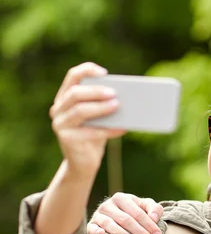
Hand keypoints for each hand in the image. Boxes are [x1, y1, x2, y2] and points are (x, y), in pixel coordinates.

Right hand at [50, 62, 125, 177]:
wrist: (83, 162)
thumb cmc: (94, 134)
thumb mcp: (98, 117)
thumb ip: (104, 105)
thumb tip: (127, 96)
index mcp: (65, 97)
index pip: (72, 76)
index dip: (87, 70)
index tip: (104, 73)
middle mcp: (58, 109)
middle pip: (75, 93)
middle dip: (96, 91)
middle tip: (114, 93)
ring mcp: (60, 124)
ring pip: (79, 111)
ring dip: (100, 108)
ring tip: (117, 106)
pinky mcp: (67, 139)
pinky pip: (89, 132)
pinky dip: (108, 130)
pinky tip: (122, 129)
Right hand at [87, 192, 163, 233]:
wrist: (113, 215)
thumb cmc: (133, 212)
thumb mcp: (145, 206)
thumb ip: (154, 209)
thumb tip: (154, 218)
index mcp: (122, 198)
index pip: (138, 212)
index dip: (149, 224)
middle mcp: (108, 204)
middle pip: (125, 219)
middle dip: (139, 231)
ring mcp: (98, 214)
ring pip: (109, 223)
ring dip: (119, 232)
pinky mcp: (90, 224)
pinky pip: (92, 228)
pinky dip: (96, 231)